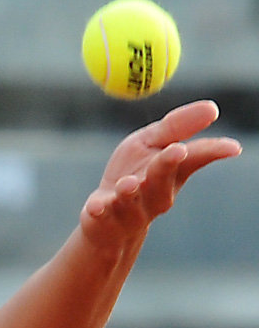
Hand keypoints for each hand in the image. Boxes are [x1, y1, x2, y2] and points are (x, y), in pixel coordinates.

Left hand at [80, 100, 241, 248]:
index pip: (194, 159)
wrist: (106, 219)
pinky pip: (102, 214)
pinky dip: (99, 210)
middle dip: (168, 165)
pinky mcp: (103, 217)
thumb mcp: (150, 144)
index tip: (232, 147)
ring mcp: (129, 208)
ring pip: (131, 200)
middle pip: (162, 180)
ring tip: (127, 183)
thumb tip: (213, 108)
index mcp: (171, 174)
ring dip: (130, 191)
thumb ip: (176, 127)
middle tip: (176, 150)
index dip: (212, 152)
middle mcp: (154, 194)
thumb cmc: (134, 174)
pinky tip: (95, 207)